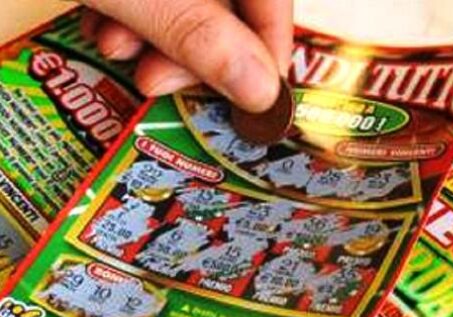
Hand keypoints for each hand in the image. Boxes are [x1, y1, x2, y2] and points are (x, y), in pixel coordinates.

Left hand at [80, 0, 293, 111]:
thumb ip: (196, 32)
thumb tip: (261, 89)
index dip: (270, 42)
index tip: (257, 92)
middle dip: (194, 48)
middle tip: (159, 82)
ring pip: (189, 1)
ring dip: (157, 39)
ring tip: (117, 53)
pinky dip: (135, 19)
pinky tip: (105, 27)